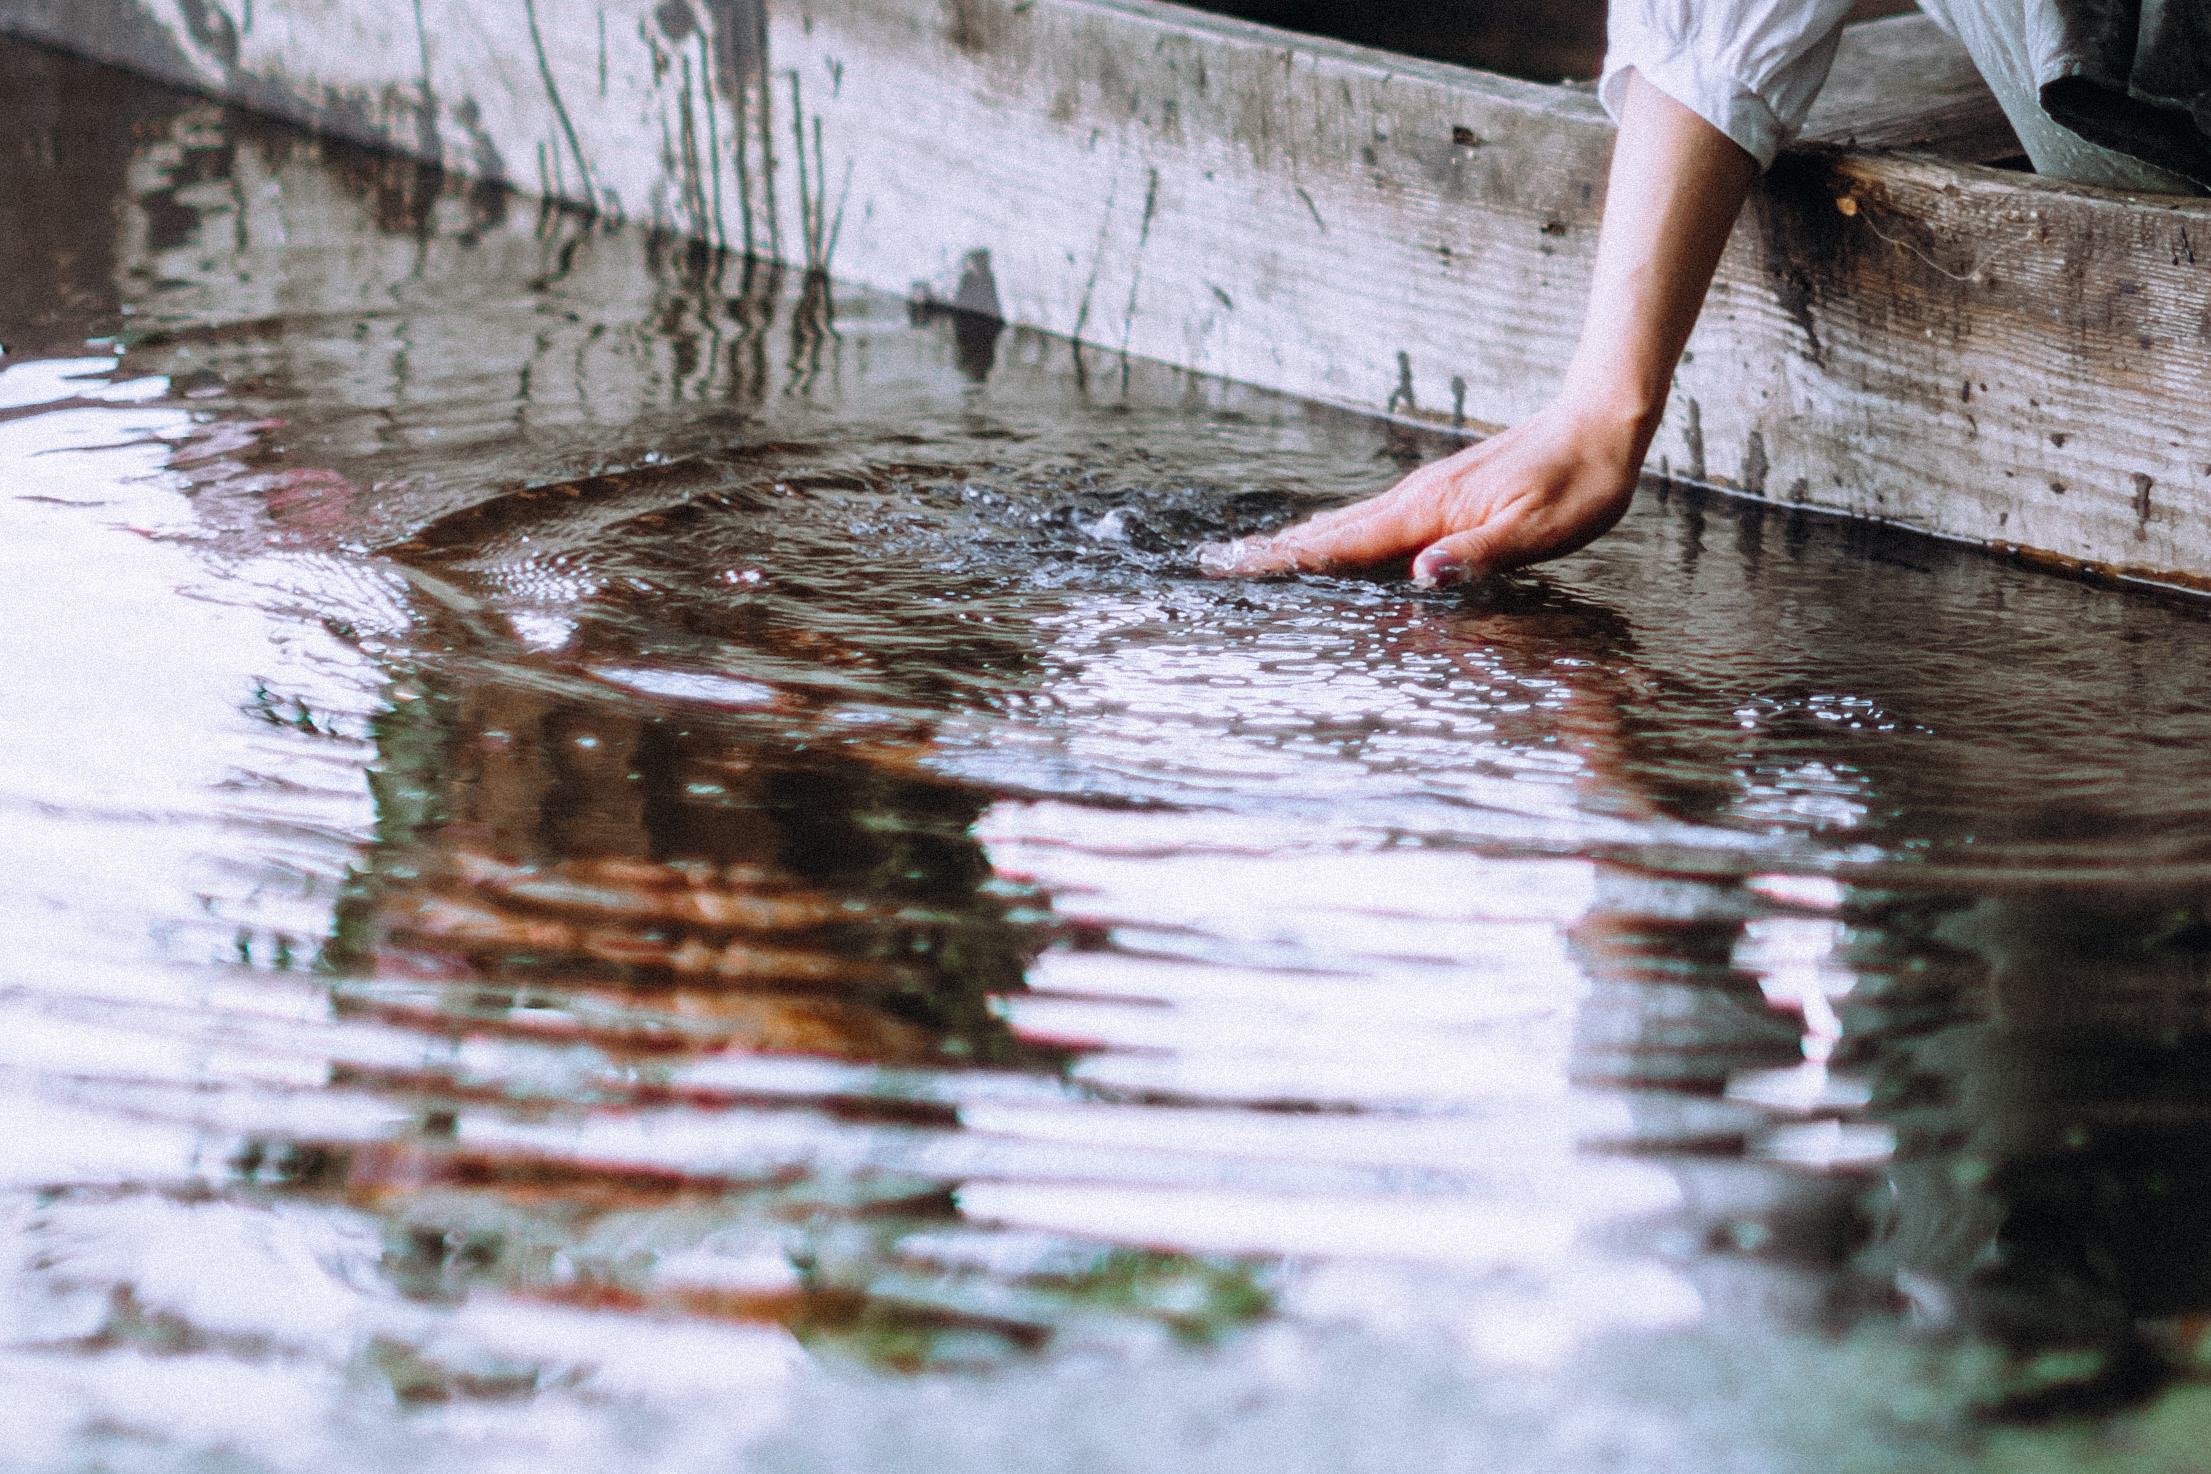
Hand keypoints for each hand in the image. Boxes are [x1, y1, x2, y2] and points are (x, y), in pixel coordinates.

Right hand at [1196, 398, 1647, 586]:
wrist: (1601, 423)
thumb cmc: (1579, 484)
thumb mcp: (1538, 530)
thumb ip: (1479, 555)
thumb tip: (1422, 576)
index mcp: (1429, 512)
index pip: (1346, 543)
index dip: (1290, 559)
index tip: (1239, 565)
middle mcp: (1416, 498)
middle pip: (1331, 530)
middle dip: (1275, 549)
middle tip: (1219, 561)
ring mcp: (1426, 493)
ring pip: (1348, 523)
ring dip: (1299, 541)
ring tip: (1257, 555)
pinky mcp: (1442, 494)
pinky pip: (1374, 519)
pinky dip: (1338, 533)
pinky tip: (1331, 540)